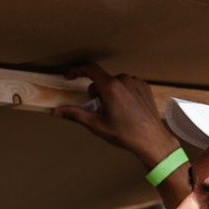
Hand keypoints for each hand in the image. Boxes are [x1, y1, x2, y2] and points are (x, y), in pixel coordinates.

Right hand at [56, 63, 180, 163]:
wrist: (151, 139)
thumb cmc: (124, 133)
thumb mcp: (96, 124)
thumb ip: (74, 114)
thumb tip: (56, 111)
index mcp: (111, 87)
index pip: (89, 69)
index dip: (76, 70)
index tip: (69, 76)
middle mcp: (124, 80)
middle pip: (101, 81)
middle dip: (97, 94)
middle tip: (102, 112)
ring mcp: (136, 82)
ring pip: (114, 84)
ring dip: (110, 94)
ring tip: (117, 113)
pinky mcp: (144, 86)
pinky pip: (127, 86)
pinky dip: (123, 94)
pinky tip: (127, 110)